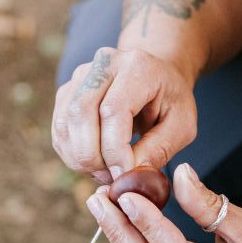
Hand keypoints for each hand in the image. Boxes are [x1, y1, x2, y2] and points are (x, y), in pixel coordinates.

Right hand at [52, 46, 196, 182]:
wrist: (158, 77)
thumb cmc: (172, 102)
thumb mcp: (182, 126)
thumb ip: (158, 149)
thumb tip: (128, 175)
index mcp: (137, 66)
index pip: (113, 110)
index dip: (114, 149)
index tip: (123, 176)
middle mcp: (104, 64)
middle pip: (80, 113)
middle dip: (92, 156)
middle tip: (111, 178)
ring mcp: (81, 75)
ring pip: (64, 122)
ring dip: (79, 157)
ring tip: (104, 174)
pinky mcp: (68, 91)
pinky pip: (59, 128)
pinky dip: (72, 153)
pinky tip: (94, 165)